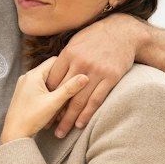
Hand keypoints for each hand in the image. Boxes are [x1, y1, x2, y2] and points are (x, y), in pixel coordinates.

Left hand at [0, 60, 88, 143]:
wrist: (14, 134)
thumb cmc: (32, 118)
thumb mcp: (54, 103)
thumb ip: (70, 89)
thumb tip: (85, 77)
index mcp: (34, 74)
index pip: (55, 61)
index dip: (68, 66)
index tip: (77, 74)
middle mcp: (27, 76)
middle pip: (50, 71)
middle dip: (62, 78)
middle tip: (73, 87)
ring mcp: (24, 85)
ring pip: (45, 80)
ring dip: (55, 87)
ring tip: (64, 97)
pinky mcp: (24, 93)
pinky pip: (39, 87)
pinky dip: (48, 92)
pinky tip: (54, 102)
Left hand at [46, 14, 147, 136]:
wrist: (122, 31)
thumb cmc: (96, 36)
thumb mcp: (76, 42)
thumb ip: (64, 59)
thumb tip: (51, 72)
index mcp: (69, 54)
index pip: (52, 80)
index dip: (46, 96)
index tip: (42, 107)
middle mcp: (80, 63)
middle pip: (62, 92)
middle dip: (54, 111)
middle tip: (48, 126)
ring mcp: (96, 71)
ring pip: (78, 100)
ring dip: (69, 118)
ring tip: (61, 132)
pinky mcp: (110, 77)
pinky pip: (96, 100)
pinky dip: (87, 114)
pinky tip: (80, 124)